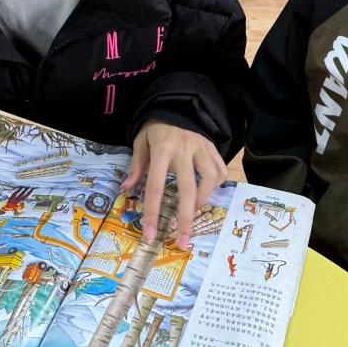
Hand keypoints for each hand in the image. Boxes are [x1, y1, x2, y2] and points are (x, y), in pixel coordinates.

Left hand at [122, 122, 227, 248]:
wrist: (177, 104)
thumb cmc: (156, 127)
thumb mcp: (140, 141)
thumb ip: (137, 165)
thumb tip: (127, 188)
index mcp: (162, 150)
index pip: (157, 187)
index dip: (153, 213)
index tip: (151, 235)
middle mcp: (184, 150)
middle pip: (188, 190)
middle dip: (186, 219)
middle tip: (184, 241)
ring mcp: (202, 148)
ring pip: (209, 181)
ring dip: (201, 201)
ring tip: (193, 212)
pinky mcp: (213, 148)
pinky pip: (220, 171)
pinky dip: (216, 185)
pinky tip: (206, 192)